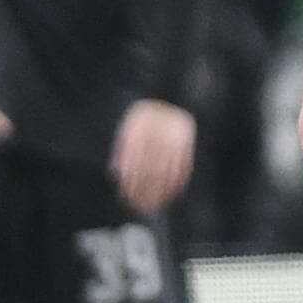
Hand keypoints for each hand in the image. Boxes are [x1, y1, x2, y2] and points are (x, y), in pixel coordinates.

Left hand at [112, 98, 196, 213]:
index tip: (127, 198)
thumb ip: (121, 148)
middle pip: (148, 171)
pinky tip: (170, 194)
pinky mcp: (186, 140)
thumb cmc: (145, 114)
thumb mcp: (129, 126)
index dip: (129, 184)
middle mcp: (156, 134)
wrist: (170, 94)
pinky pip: (182, 167)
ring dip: (159, 192)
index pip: (132, 163)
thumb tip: (116, 174)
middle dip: (144, 192)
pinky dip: (176, 183)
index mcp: (138, 129)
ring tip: (154, 206)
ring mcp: (173, 138)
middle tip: (140, 208)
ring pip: (165, 172)